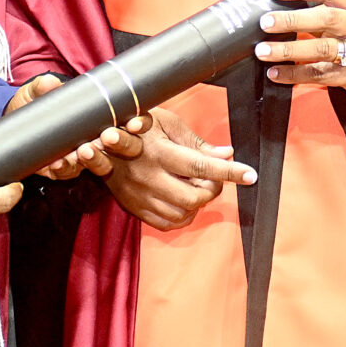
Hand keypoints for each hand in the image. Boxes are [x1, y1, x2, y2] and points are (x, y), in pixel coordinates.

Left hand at [4, 74, 153, 181]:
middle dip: (121, 143)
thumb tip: (49, 83)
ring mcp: (86, 154)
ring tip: (82, 151)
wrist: (17, 119)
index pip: (134, 120)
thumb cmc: (38, 100)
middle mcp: (102, 137)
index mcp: (107, 115)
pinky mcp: (65, 167)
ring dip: (95, 159)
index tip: (134, 122)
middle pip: (126, 145)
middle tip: (108, 137)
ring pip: (101, 163)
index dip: (140, 122)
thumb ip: (44, 86)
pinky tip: (55, 163)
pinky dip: (63, 168)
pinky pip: (69, 172)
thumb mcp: (40, 90)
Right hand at [97, 105, 252, 229]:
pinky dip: (184, 215)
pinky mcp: (135, 208)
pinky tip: (184, 199)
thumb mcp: (166, 123)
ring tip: (196, 184)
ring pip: (184, 212)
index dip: (230, 171)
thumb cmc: (136, 125)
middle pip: (195, 195)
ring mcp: (141, 196)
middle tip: (212, 176)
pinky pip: (168, 223)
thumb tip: (227, 154)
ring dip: (199, 202)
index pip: (202, 165)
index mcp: (160, 152)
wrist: (95, 141)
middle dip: (212, 188)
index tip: (251, 175)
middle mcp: (150, 177)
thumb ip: (196, 142)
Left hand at [258, 0, 345, 114]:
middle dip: (292, 20)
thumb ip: (328, 14)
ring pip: (321, 49)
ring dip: (288, 50)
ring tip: (264, 51)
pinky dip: (294, 74)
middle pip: (326, 19)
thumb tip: (283, 10)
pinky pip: (319, 74)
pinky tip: (276, 73)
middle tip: (266, 22)